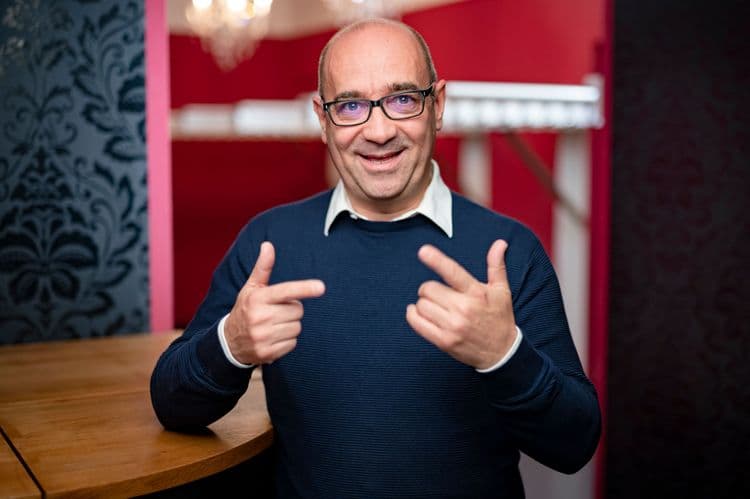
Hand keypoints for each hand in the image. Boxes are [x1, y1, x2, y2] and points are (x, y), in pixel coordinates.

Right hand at [224, 242, 324, 364]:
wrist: (229, 342)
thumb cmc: (245, 309)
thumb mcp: (251, 288)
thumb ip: (263, 268)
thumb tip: (268, 245)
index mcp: (257, 298)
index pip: (286, 291)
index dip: (304, 288)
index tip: (321, 287)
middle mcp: (259, 317)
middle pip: (298, 310)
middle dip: (292, 310)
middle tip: (276, 311)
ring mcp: (263, 336)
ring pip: (297, 327)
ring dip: (290, 325)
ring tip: (274, 325)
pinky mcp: (267, 353)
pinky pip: (293, 343)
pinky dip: (287, 341)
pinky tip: (273, 338)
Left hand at [406, 239, 517, 369]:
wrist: (501, 353)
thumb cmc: (499, 318)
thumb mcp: (501, 291)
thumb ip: (496, 266)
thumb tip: (499, 243)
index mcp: (476, 293)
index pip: (453, 272)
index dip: (436, 260)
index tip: (423, 251)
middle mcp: (463, 308)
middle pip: (428, 288)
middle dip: (429, 289)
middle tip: (439, 294)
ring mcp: (452, 326)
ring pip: (421, 305)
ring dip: (424, 303)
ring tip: (436, 307)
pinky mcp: (443, 341)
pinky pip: (417, 323)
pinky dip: (413, 315)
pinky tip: (418, 313)